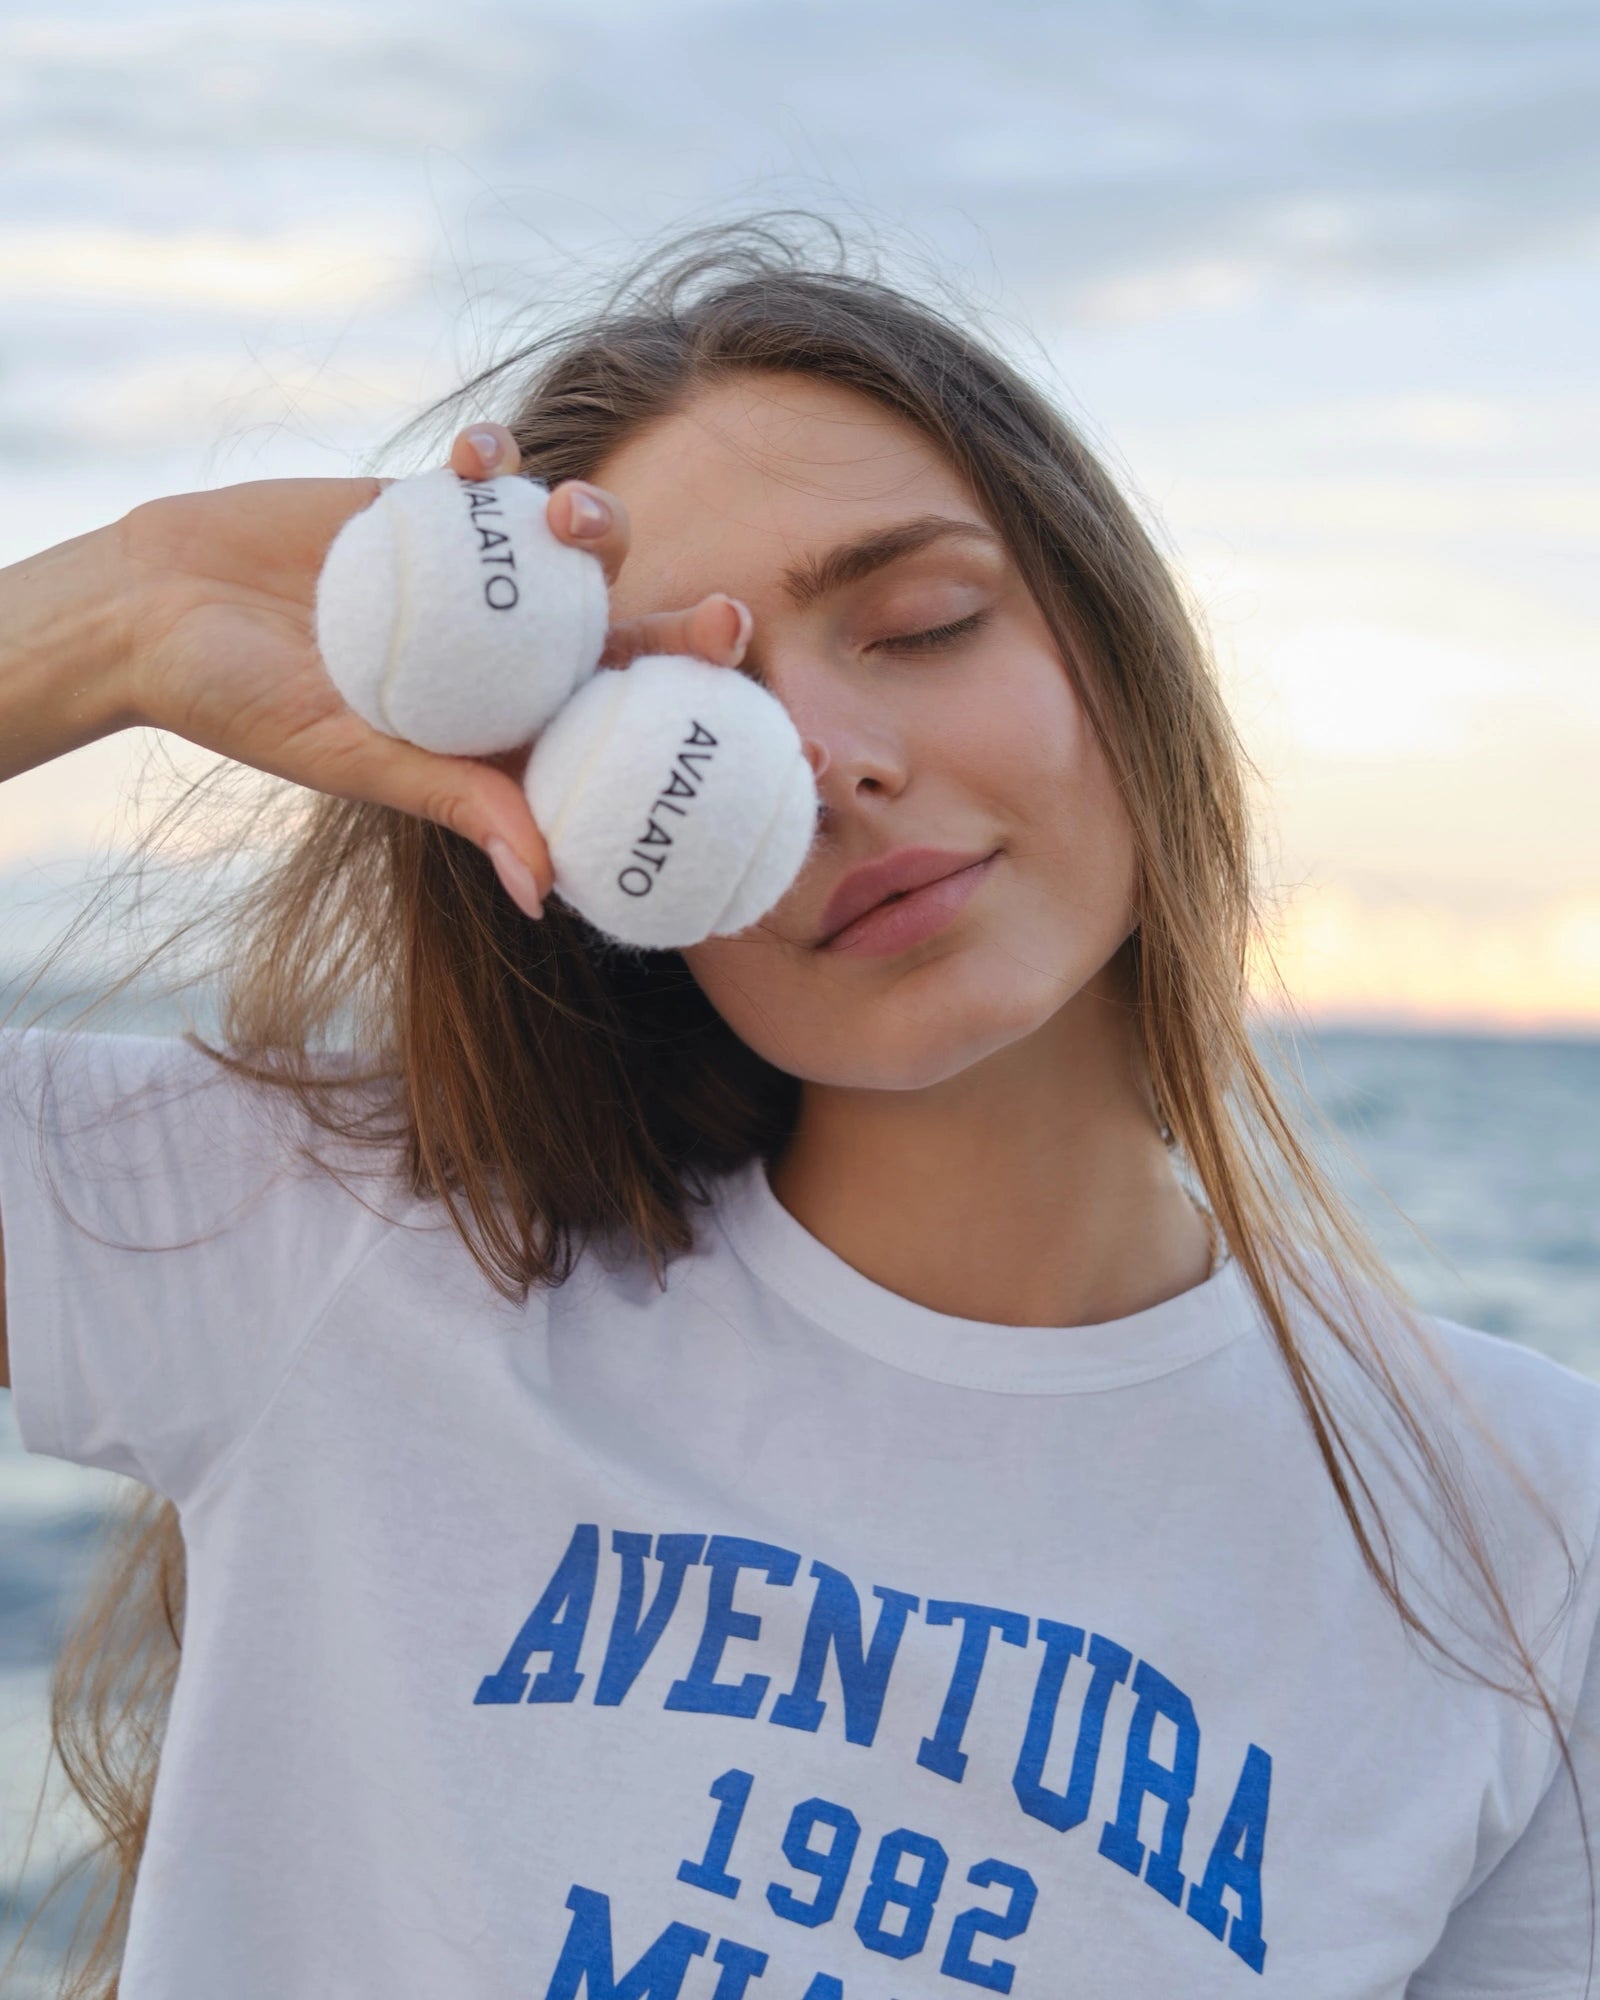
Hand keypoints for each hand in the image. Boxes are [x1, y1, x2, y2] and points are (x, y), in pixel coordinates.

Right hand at [114, 424, 753, 915]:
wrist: (158, 616)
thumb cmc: (251, 707)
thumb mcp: (359, 761)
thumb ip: (460, 804)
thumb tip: (548, 893)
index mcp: (516, 725)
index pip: (637, 736)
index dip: (711, 742)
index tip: (787, 756)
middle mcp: (519, 653)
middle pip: (635, 636)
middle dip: (696, 628)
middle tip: (730, 619)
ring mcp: (486, 575)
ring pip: (579, 544)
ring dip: (597, 524)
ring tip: (575, 518)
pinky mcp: (436, 501)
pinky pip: (490, 471)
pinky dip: (495, 458)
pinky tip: (483, 455)